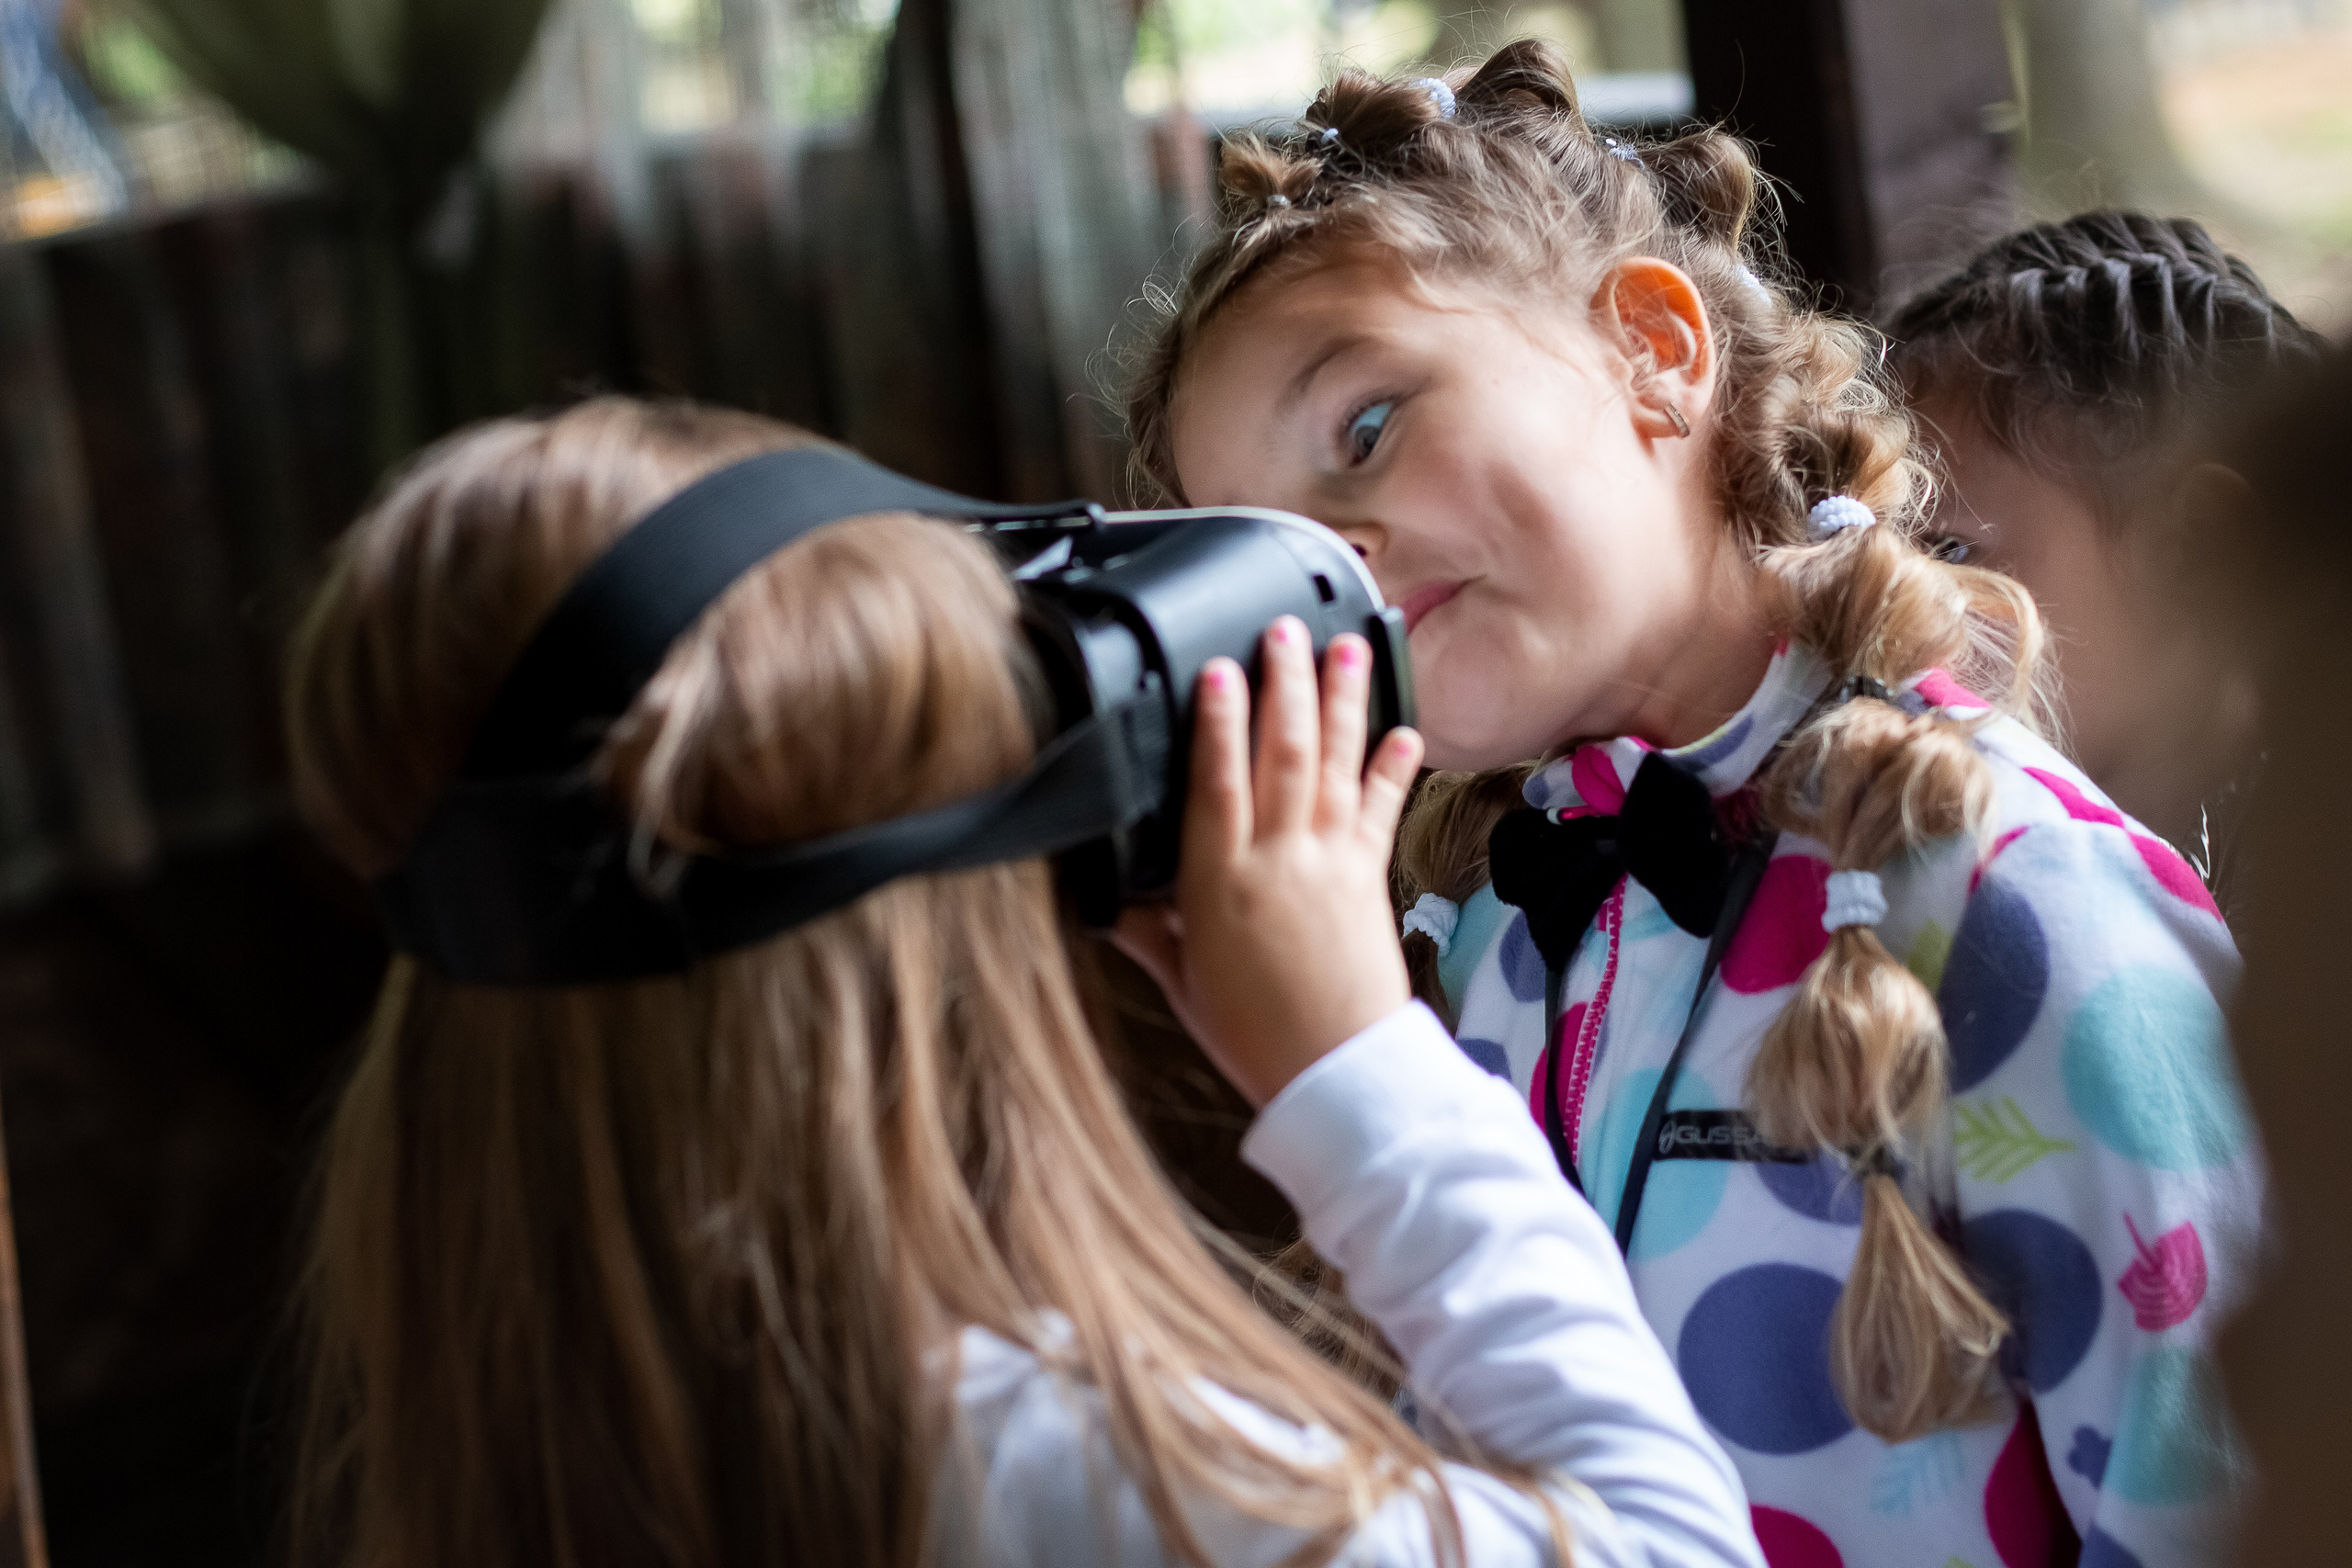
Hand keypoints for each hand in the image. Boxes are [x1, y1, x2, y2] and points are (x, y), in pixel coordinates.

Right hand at [1114, 618, 1423, 1106]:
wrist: (1338, 1074)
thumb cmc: (1256, 1037)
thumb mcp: (1183, 984)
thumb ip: (1148, 933)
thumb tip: (1109, 902)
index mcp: (1219, 883)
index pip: (1217, 782)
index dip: (1218, 721)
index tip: (1219, 667)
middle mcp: (1279, 861)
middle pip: (1282, 753)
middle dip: (1285, 684)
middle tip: (1286, 629)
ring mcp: (1330, 863)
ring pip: (1333, 764)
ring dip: (1342, 702)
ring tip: (1348, 647)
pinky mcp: (1370, 877)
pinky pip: (1380, 809)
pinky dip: (1392, 767)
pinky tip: (1404, 730)